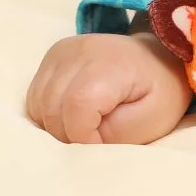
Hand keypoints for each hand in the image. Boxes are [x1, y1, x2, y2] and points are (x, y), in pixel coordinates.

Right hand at [27, 32, 192, 144]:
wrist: (157, 60)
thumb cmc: (160, 93)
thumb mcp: (152, 121)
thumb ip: (116, 135)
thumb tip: (80, 144)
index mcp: (109, 64)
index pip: (76, 107)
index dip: (84, 137)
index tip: (105, 143)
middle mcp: (78, 51)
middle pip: (52, 109)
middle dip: (71, 135)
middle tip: (98, 137)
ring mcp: (61, 51)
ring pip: (39, 105)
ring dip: (58, 125)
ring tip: (88, 125)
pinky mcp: (52, 56)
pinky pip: (35, 97)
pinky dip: (49, 113)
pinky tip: (74, 113)